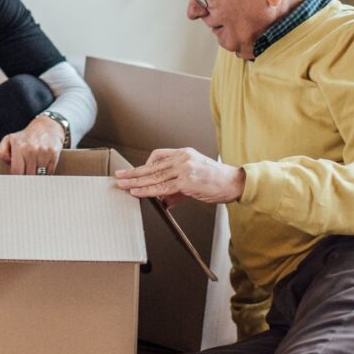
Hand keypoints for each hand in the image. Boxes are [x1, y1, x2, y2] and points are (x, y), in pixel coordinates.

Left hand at [0, 115, 64, 174]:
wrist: (47, 126)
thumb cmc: (27, 136)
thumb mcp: (9, 139)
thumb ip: (2, 152)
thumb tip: (7, 163)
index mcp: (19, 146)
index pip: (16, 171)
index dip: (16, 177)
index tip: (17, 178)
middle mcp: (31, 149)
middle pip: (28, 175)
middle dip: (26, 176)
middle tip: (26, 172)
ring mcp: (43, 152)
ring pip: (39, 175)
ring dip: (37, 174)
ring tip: (35, 167)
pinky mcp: (54, 154)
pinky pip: (49, 172)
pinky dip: (46, 172)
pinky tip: (43, 165)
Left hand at [114, 147, 244, 207]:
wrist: (234, 183)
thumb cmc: (216, 181)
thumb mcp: (194, 180)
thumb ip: (176, 190)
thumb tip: (162, 200)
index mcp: (184, 153)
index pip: (158, 155)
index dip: (144, 165)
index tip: (134, 172)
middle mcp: (183, 158)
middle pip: (152, 166)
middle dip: (133, 173)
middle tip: (119, 176)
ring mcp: (184, 169)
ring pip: (154, 176)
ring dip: (136, 182)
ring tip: (123, 185)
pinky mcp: (187, 181)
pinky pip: (162, 187)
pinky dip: (147, 190)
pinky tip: (137, 192)